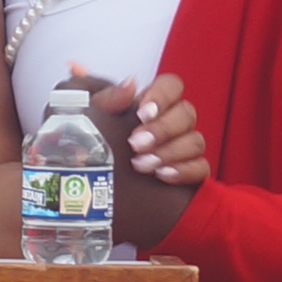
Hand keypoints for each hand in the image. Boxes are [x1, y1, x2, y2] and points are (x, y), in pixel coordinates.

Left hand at [79, 68, 209, 252]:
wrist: (81, 197)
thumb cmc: (81, 151)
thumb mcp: (81, 117)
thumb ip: (100, 94)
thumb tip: (130, 83)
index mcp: (147, 106)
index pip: (171, 86)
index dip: (162, 95)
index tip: (141, 112)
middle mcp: (167, 125)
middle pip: (186, 113)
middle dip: (163, 128)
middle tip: (134, 144)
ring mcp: (179, 151)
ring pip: (195, 140)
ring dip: (170, 151)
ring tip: (140, 165)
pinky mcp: (186, 176)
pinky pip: (201, 169)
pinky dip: (184, 171)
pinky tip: (161, 176)